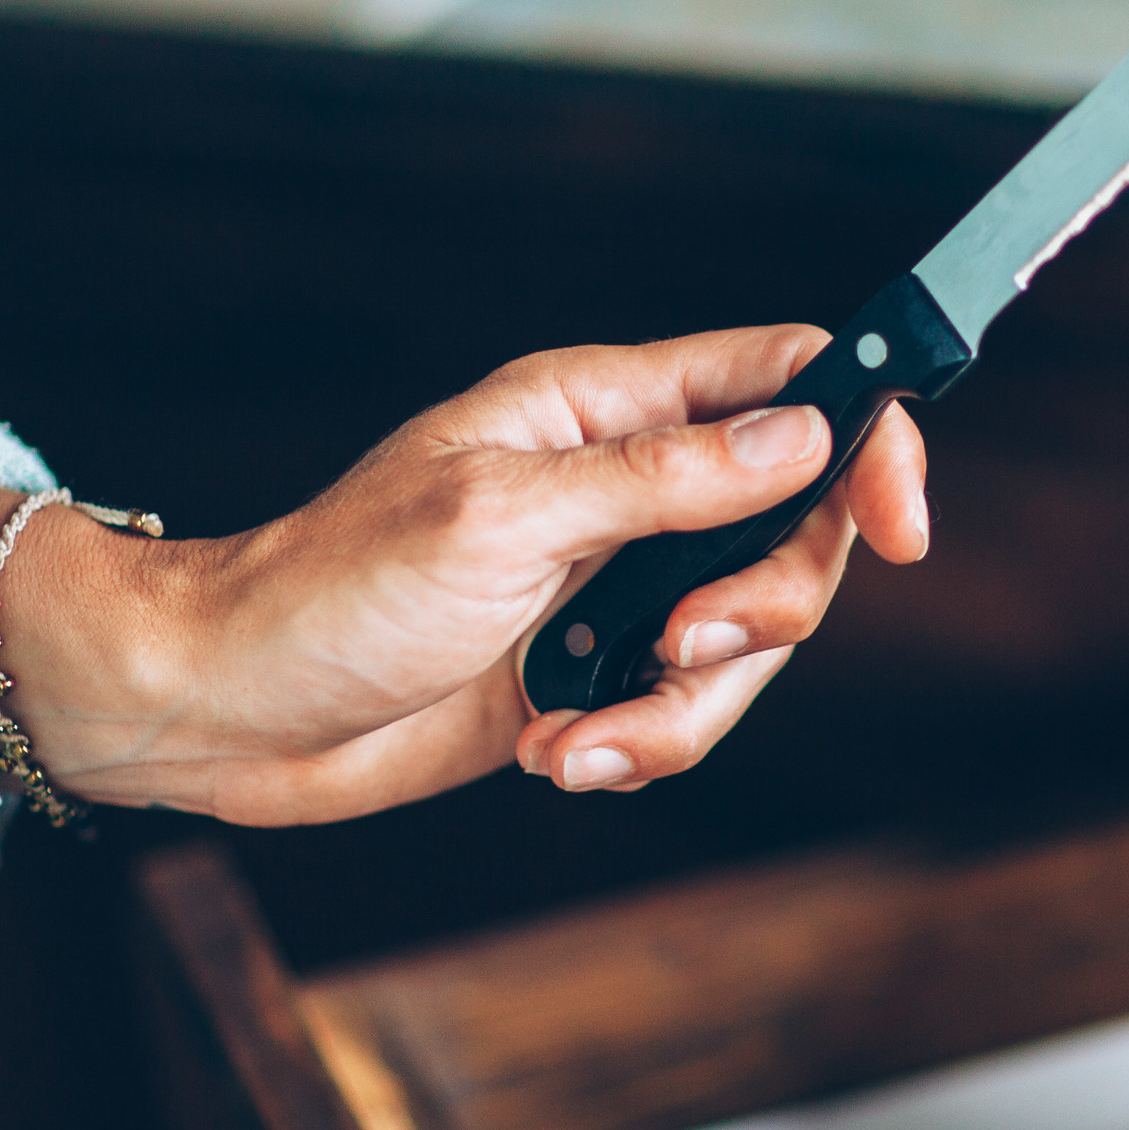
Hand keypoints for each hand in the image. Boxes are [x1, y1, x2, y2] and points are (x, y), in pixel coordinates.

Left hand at [0, 326, 928, 825]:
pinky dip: (634, 746)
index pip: (786, 377)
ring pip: (746, 644)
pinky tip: (553, 751)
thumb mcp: (504, 520)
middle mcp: (622, 488)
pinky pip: (680, 714)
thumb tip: (807, 437)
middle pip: (792, 530)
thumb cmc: (332, 590)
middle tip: (684, 648)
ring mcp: (610, 585)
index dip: (866, 436)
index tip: (897, 523)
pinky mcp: (589, 672)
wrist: (231, 708)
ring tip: (578, 733)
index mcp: (600, 407)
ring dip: (681, 709)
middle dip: (763, 611)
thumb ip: (663, 481)